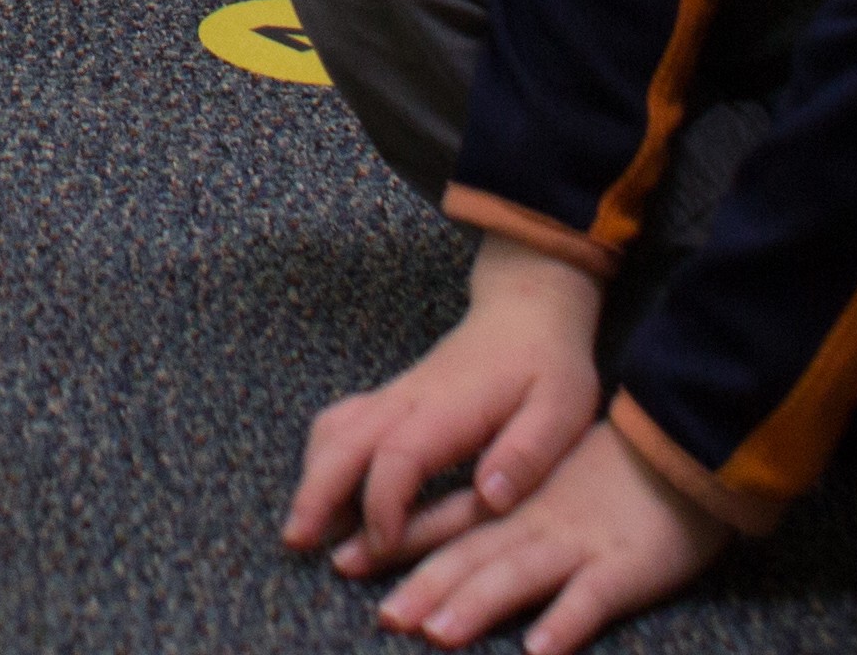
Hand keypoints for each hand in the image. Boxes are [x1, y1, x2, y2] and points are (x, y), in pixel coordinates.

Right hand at [285, 240, 607, 591]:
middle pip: (343, 440)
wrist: (526, 309)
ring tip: (306, 525)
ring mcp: (395, 396)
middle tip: (295, 539)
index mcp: (449, 408)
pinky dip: (325, 458)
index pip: (397, 456)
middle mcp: (409, 399)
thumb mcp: (560, 409)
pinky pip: (342, 423)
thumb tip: (492, 496)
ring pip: (333, 429)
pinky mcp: (392, 398)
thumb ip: (527, 454)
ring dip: (313, 474)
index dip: (383, 505)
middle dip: (315, 492)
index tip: (385, 545)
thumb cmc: (547, 365)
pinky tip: (330, 491)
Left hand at [359, 422, 726, 652]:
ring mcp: (578, 546)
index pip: (446, 523)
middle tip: (384, 616)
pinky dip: (565, 623)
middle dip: (425, 587)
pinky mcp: (624, 569)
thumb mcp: (545, 479)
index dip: (397, 542)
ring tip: (438, 633)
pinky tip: (539, 649)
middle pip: (472, 557)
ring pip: (519, 577)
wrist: (683, 447)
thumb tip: (441, 538)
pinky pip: (592, 600)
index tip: (345, 560)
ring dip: (478, 606)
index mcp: (515, 504)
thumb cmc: (612, 471)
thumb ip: (497, 506)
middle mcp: (535, 525)